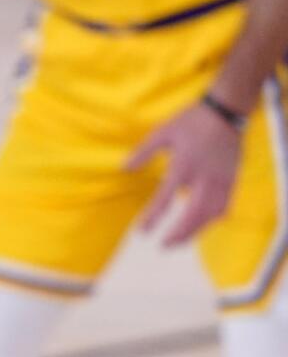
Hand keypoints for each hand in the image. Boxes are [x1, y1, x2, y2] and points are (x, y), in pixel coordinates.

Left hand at [126, 101, 242, 246]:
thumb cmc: (192, 121)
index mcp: (184, 165)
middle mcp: (204, 176)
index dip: (154, 217)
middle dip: (178, 233)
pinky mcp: (232, 179)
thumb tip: (124, 168)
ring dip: (194, 231)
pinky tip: (200, 227)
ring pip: (210, 214)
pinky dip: (211, 220)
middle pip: (193, 213)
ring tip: (178, 241)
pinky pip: (224, 206)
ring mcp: (221, 179)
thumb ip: (143, 152)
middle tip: (162, 246)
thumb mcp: (163, 132)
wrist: (227, 110)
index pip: (166, 197)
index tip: (143, 232)